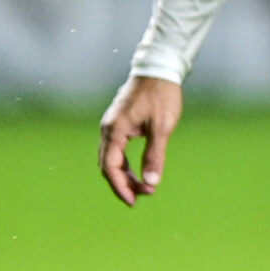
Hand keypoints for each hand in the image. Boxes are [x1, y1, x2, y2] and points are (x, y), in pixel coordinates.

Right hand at [99, 74, 183, 203]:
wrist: (159, 69)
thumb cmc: (161, 95)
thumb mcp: (162, 127)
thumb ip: (155, 155)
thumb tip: (151, 183)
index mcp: (115, 130)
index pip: (111, 167)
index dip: (121, 187)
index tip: (134, 201)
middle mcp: (109, 129)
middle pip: (108, 165)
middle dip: (123, 184)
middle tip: (142, 197)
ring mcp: (112, 126)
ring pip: (112, 159)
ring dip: (124, 175)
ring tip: (143, 189)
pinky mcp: (120, 124)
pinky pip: (117, 150)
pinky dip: (125, 164)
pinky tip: (137, 173)